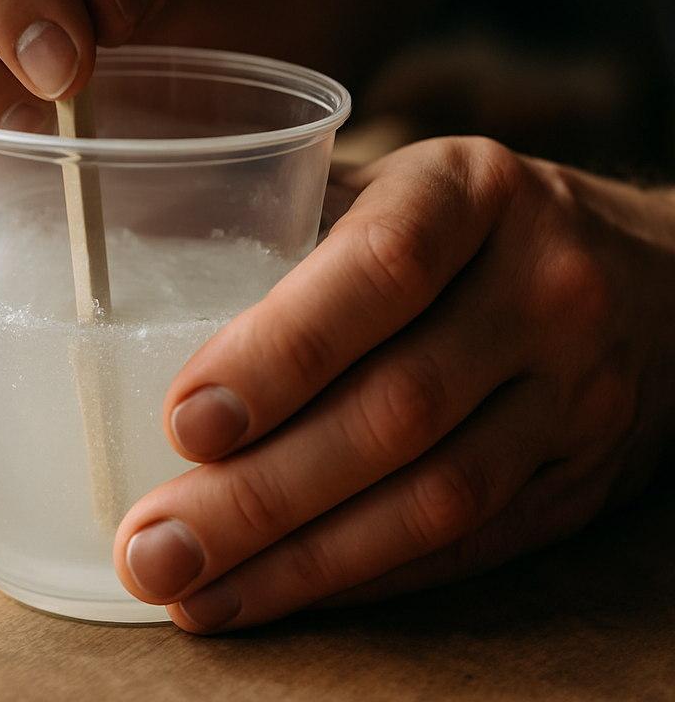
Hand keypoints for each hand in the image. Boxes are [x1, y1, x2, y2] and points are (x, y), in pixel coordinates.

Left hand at [114, 136, 674, 631]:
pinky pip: (466, 545)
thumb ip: (302, 221)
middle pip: (397, 406)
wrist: (652, 278)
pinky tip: (276, 593)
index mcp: (472, 190)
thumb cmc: (477, 223)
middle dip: (262, 491)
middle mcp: (541, 287)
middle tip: (153, 543)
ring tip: (190, 589)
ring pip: (433, 497)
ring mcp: (575, 393)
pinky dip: (361, 578)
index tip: (186, 421)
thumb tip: (158, 288)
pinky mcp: (579, 479)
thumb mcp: (407, 184)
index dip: (282, 350)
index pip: (381, 268)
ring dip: (299, 560)